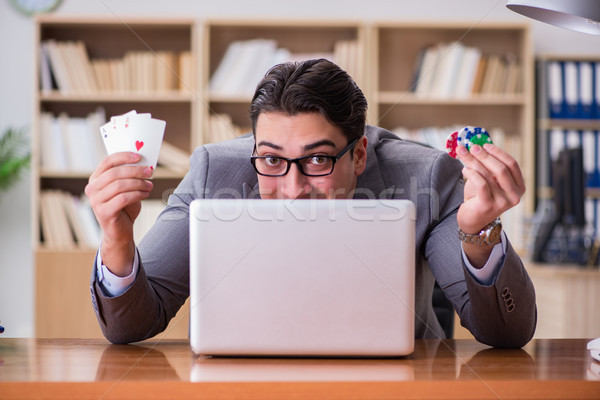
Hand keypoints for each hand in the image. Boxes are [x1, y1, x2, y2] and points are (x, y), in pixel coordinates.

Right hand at [85, 152, 153, 275]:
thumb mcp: (126, 189)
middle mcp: (92, 189)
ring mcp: (96, 201)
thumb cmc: (124, 207)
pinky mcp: (104, 212)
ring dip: (138, 183)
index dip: (123, 157)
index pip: (107, 162)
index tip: (139, 156)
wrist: (120, 231)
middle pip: (114, 173)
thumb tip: (144, 164)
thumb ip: (129, 176)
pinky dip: (137, 194)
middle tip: (149, 172)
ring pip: (119, 185)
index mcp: (95, 179)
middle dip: (134, 171)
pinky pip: (123, 198)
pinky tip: (146, 194)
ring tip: (149, 185)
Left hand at [456, 143, 524, 234]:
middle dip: (485, 155)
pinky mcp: (488, 206)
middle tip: (472, 147)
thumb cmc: (481, 196)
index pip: (512, 164)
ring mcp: (502, 202)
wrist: (473, 219)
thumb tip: (479, 144)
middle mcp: (514, 195)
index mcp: (519, 187)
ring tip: (463, 154)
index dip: (498, 152)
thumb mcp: (489, 180)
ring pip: (488, 175)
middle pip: (501, 169)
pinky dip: (472, 173)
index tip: (485, 144)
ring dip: (473, 161)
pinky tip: (464, 169)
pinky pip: (481, 184)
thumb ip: (488, 166)